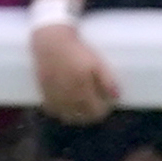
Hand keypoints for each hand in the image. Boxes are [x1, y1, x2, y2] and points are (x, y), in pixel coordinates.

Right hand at [32, 15, 119, 129]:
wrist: (51, 43)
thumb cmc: (77, 51)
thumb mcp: (97, 62)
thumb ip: (108, 80)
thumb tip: (117, 97)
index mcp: (82, 89)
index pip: (96, 111)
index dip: (104, 109)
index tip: (107, 102)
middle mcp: (67, 97)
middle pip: (83, 117)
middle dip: (92, 114)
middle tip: (97, 104)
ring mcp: (54, 97)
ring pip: (68, 117)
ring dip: (78, 115)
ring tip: (83, 106)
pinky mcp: (44, 94)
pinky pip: (54, 111)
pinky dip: (62, 111)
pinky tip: (67, 104)